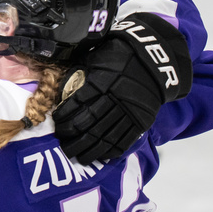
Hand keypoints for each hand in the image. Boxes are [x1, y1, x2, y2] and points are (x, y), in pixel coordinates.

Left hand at [54, 13, 192, 163]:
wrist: (155, 61)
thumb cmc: (121, 56)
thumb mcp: (98, 56)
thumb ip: (82, 70)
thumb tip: (60, 83)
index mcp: (103, 81)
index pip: (78, 102)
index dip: (65, 115)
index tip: (57, 122)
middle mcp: (115, 99)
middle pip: (89, 123)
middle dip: (72, 136)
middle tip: (63, 143)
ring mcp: (129, 112)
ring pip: (104, 136)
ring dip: (88, 149)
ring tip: (77, 155)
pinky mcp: (141, 121)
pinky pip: (123, 140)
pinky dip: (110, 151)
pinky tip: (99, 155)